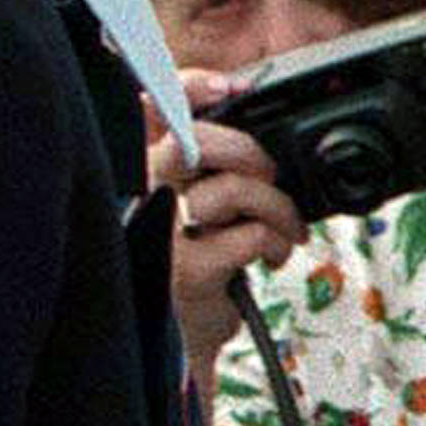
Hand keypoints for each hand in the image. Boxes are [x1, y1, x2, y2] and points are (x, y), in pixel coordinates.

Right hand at [149, 78, 308, 385]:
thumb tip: (248, 112)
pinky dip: (276, 241)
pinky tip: (272, 255)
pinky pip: (249, 236)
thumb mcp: (198, 204)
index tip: (231, 86)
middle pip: (193, 141)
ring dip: (277, 207)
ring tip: (284, 227)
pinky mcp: (187, 271)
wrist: (180, 339)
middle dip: (248, 151)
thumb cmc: (195, 261)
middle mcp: (141, 196)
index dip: (188, 87)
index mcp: (143, 170)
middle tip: (268, 176)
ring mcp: (160, 234)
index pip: (152, 109)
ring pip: (232, 190)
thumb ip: (213, 161)